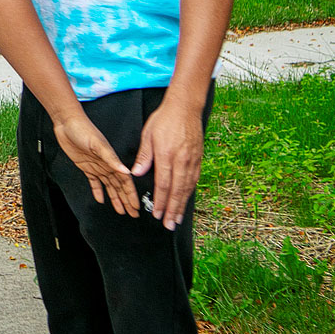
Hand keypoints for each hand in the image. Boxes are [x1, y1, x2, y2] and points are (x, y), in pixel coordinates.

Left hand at [52, 114, 139, 216]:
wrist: (67, 123)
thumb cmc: (83, 129)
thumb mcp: (97, 144)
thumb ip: (111, 159)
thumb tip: (126, 171)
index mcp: (111, 160)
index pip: (125, 181)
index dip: (131, 194)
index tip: (136, 206)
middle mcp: (106, 165)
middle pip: (119, 186)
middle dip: (126, 200)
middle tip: (132, 213)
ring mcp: (96, 166)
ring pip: (108, 186)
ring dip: (115, 198)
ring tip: (120, 210)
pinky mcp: (86, 166)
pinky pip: (94, 182)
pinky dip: (97, 191)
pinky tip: (100, 200)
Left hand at [131, 99, 205, 230]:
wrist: (185, 108)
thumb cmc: (164, 120)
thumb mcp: (148, 135)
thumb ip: (144, 156)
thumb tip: (136, 173)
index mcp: (167, 156)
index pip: (163, 184)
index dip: (161, 201)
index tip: (157, 214)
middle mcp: (182, 161)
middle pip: (177, 191)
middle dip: (173, 210)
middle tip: (169, 225)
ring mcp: (192, 161)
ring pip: (187, 188)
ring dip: (182, 205)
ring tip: (178, 219)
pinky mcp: (198, 159)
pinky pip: (194, 180)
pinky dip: (190, 193)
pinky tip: (186, 201)